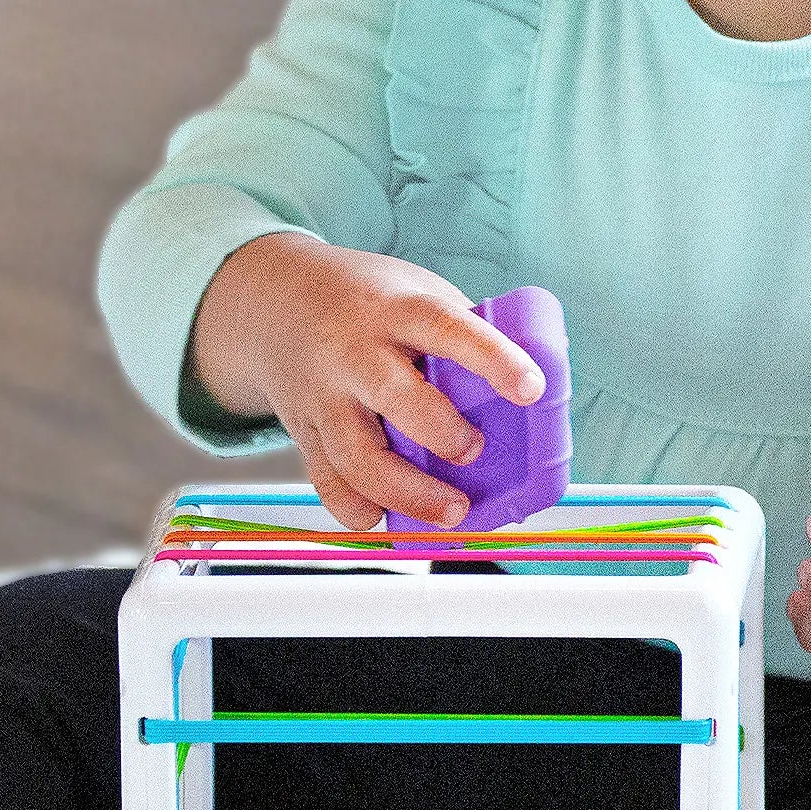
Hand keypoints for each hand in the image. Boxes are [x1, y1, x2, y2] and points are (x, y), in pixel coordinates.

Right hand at [188, 233, 544, 530]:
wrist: (273, 300)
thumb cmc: (366, 301)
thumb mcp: (415, 291)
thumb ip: (463, 333)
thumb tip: (537, 383)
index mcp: (396, 309)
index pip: (447, 329)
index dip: (492, 359)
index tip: (531, 389)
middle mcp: (355, 352)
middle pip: (394, 396)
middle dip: (441, 432)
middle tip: (474, 451)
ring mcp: (324, 395)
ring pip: (357, 455)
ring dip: (407, 491)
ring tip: (451, 511)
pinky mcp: (304, 431)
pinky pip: (326, 481)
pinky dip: (356, 509)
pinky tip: (384, 518)